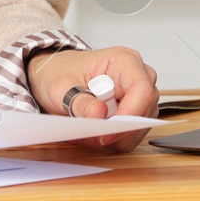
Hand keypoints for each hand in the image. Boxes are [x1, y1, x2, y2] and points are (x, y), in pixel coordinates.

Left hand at [27, 46, 157, 151]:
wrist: (55, 75)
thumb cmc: (60, 73)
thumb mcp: (60, 87)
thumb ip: (79, 101)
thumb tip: (99, 114)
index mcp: (124, 61)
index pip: (142, 90)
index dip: (129, 115)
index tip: (106, 132)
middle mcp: (138, 76)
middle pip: (144, 112)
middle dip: (117, 129)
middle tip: (90, 133)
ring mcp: (139, 95)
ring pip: (139, 127)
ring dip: (114, 136)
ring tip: (88, 129)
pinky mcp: (136, 111)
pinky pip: (132, 134)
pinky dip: (113, 139)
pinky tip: (95, 130)